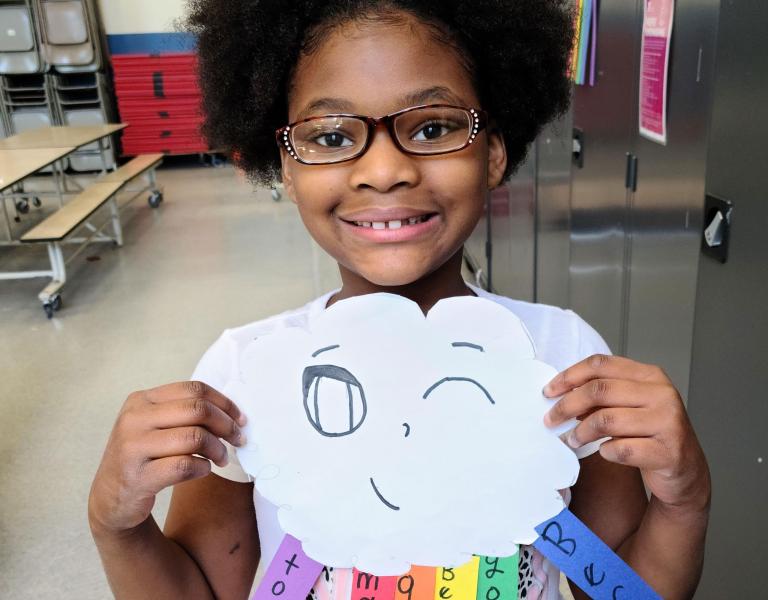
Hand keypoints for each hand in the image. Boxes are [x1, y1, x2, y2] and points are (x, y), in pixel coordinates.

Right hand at [88, 381, 246, 533]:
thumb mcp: (154, 425)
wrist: (110, 498)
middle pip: (197, 410)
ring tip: (221, 459)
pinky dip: (203, 468)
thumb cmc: (144, 456)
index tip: (240, 419)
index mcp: (141, 400)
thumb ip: (184, 412)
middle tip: (238, 439)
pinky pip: (184, 466)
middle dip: (226, 425)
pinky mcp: (137, 478)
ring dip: (217, 449)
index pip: (193, 389)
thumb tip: (232, 412)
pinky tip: (203, 470)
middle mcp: (133, 419)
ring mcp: (132, 448)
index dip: (224, 402)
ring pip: (194, 437)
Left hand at [543, 355, 709, 510]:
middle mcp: (662, 394)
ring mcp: (668, 422)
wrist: (685, 471)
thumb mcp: (629, 405)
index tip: (549, 391)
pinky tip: (605, 452)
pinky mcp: (668, 452)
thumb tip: (560, 393)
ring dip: (581, 432)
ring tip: (572, 440)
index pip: (601, 364)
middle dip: (567, 405)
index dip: (569, 376)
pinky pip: (621, 449)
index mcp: (650, 375)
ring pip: (607, 419)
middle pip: (599, 390)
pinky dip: (606, 451)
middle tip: (550, 419)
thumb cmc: (649, 434)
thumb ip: (602, 395)